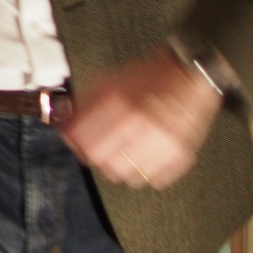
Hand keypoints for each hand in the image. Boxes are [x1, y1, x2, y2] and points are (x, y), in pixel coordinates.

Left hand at [60, 46, 224, 189]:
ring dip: (122, 166)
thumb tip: (64, 126)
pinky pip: (154, 180)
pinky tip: (146, 153)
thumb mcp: (108, 81)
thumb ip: (83, 105)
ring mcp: (163, 143)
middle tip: (102, 145)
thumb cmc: (147, 77)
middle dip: (98, 155)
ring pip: (128, 177)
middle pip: (104, 163)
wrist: (189, 73)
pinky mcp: (180, 156)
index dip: (78, 144)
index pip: (86, 145)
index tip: (77, 141)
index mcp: (120, 105)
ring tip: (126, 149)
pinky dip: (147, 170)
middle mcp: (142, 126)